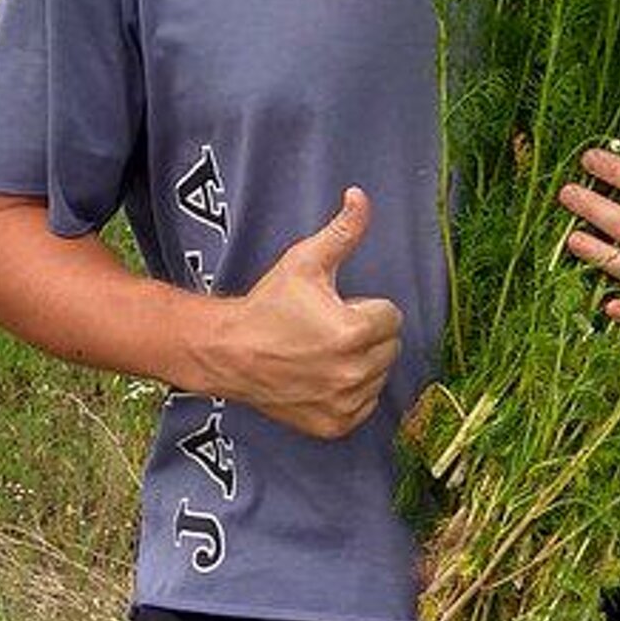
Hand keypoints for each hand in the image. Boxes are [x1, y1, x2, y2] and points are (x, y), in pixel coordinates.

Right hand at [204, 186, 403, 434]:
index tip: (337, 309)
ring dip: (360, 364)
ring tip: (322, 353)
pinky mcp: (335, 424)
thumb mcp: (304, 261)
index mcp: (354, 331)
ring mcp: (345, 402)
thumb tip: (360, 195)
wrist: (228, 352)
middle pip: (389, 347)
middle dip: (366, 335)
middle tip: (328, 330)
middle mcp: (354, 372)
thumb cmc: (267, 305)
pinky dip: (349, 393)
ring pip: (379, 376)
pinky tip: (322, 378)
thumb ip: (342, 231)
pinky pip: (364, 405)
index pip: (392, 317)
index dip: (366, 308)